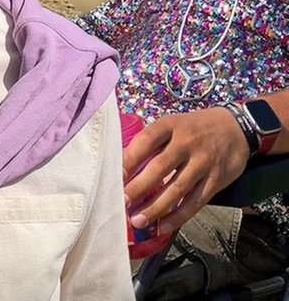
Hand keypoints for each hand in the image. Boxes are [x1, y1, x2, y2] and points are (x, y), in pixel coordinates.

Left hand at [122, 108, 250, 235]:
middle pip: (160, 167)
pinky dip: (178, 216)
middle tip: (122, 202)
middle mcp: (186, 143)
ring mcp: (202, 163)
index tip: (115, 175)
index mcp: (170, 126)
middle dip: (139, 187)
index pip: (146, 141)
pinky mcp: (215, 180)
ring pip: (177, 189)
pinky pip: (195, 202)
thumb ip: (153, 141)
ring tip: (137, 220)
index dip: (130, 158)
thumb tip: (125, 163)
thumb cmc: (194, 128)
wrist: (236, 128)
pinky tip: (163, 226)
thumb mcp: (173, 124)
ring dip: (156, 208)